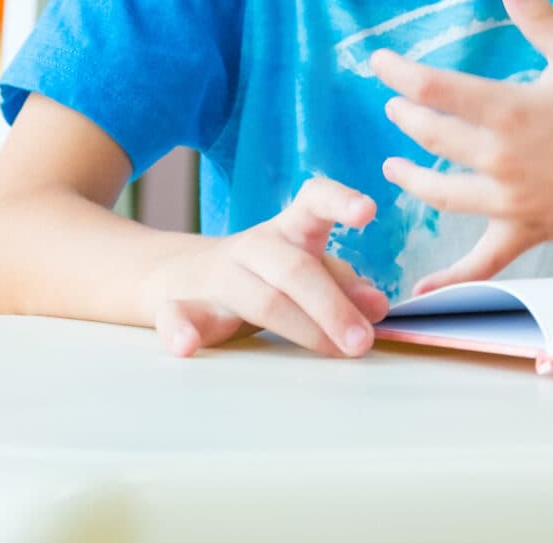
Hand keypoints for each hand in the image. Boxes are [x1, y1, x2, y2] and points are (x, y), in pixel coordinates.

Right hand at [141, 176, 390, 358]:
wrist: (178, 278)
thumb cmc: (264, 276)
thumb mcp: (308, 271)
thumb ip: (343, 285)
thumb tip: (377, 307)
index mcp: (288, 230)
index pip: (314, 201)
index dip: (341, 201)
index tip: (368, 211)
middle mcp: (253, 247)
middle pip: (296, 269)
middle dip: (334, 306)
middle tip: (364, 340)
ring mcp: (217, 277)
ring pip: (260, 299)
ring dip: (302, 328)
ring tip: (337, 351)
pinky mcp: (182, 308)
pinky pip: (176, 316)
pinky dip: (179, 330)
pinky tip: (186, 346)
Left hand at [375, 0, 552, 290]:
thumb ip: (537, 16)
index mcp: (507, 110)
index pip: (432, 88)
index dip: (398, 73)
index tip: (378, 63)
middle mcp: (499, 158)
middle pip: (430, 137)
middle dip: (406, 117)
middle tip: (396, 105)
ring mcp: (509, 200)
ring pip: (440, 192)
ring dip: (410, 178)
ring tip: (393, 168)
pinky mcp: (524, 230)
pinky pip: (480, 262)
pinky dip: (449, 278)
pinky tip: (420, 290)